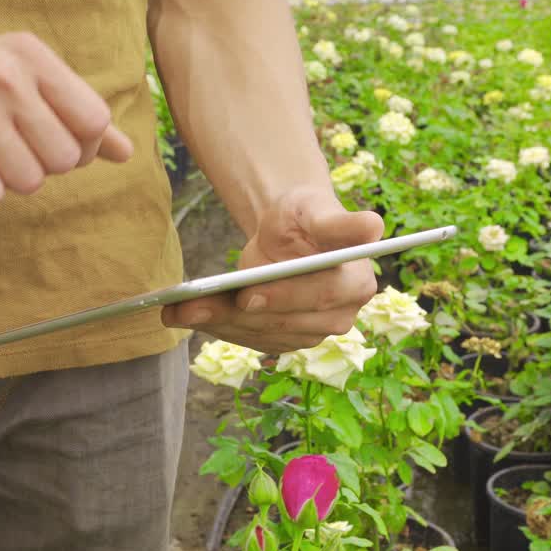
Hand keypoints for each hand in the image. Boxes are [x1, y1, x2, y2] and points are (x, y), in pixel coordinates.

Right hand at [0, 32, 131, 206]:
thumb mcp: (16, 81)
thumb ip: (73, 114)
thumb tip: (125, 151)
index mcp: (30, 56)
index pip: (94, 120)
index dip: (79, 146)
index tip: (46, 139)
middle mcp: (5, 74)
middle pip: (65, 158)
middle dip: (40, 166)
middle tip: (3, 147)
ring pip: (30, 181)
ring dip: (6, 179)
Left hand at [162, 186, 383, 353]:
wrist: (290, 232)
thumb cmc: (306, 216)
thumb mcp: (317, 209)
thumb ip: (342, 222)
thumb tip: (374, 226)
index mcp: (355, 283)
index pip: (320, 296)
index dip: (283, 297)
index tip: (246, 295)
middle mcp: (340, 316)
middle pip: (284, 321)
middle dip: (235, 313)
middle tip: (189, 306)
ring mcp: (312, 333)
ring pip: (261, 334)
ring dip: (217, 324)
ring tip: (176, 311)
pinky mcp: (286, 341)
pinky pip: (249, 339)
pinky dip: (217, 328)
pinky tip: (187, 315)